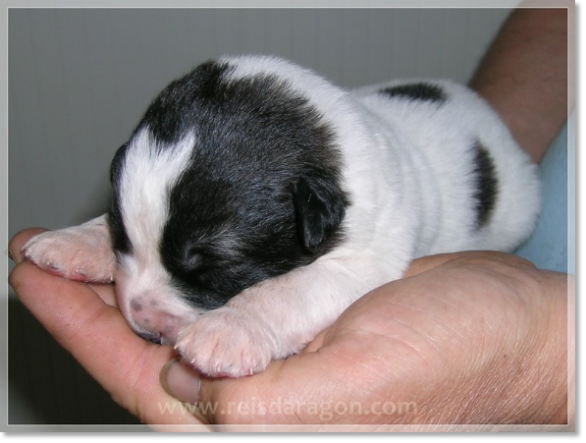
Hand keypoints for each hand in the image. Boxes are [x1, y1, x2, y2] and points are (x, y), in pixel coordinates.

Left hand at [9, 228, 571, 428]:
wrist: (508, 329)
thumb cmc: (459, 361)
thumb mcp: (367, 384)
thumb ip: (274, 401)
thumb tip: (187, 382)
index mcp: (266, 428)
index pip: (145, 386)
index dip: (84, 334)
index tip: (37, 280)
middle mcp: (261, 402)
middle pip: (145, 357)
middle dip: (89, 306)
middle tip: (41, 257)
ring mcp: (274, 363)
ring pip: (175, 328)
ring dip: (125, 289)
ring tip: (75, 252)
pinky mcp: (294, 326)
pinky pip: (216, 303)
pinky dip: (178, 277)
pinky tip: (156, 255)